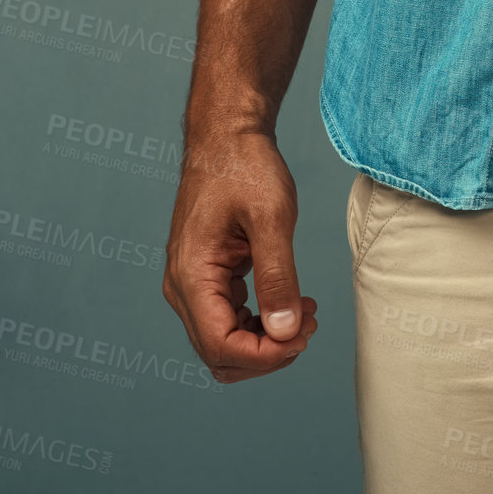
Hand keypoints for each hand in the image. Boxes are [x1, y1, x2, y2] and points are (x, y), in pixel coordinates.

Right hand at [163, 130, 316, 382]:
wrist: (227, 138)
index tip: (304, 334)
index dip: (265, 355)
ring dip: (266, 342)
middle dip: (268, 352)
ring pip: (224, 344)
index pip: (220, 346)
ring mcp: (192, 285)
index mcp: (191, 275)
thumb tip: (286, 331)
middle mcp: (183, 287)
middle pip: (219, 355)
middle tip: (309, 324)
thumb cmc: (245, 167)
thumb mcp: (272, 218)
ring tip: (306, 314)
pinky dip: (261, 325)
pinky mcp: (207, 279)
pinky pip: (229, 322)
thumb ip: (278, 276)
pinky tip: (293, 304)